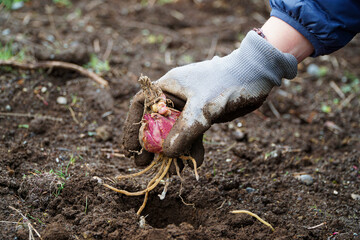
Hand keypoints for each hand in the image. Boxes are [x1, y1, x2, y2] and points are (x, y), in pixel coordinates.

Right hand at [123, 30, 296, 165]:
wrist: (255, 76)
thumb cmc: (226, 83)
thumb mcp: (203, 107)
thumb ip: (184, 131)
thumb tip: (167, 154)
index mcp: (168, 86)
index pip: (141, 105)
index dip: (131, 127)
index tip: (130, 148)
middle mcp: (175, 97)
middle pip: (155, 123)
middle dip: (150, 145)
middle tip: (145, 165)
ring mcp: (189, 107)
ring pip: (175, 132)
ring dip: (172, 151)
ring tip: (170, 171)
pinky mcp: (203, 116)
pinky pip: (192, 134)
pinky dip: (192, 148)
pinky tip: (195, 161)